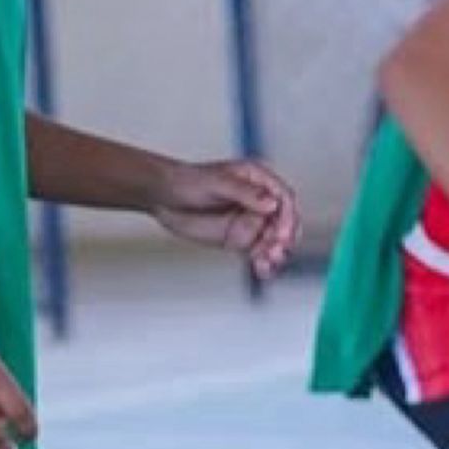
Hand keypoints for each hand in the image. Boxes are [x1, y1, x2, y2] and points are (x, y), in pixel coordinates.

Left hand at [151, 158, 301, 278]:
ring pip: (273, 241)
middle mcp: (258, 201)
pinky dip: (264, 263)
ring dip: (275, 254)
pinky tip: (262, 269)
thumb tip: (270, 202)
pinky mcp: (240, 238)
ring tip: (266, 262)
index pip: (283, 198)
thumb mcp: (214, 182)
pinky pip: (259, 253)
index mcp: (256, 179)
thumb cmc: (185, 180)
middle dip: (283, 239)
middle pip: (283, 223)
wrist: (162, 197)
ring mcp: (250, 221)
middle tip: (275, 250)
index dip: (287, 216)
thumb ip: (244, 192)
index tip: (281, 232)